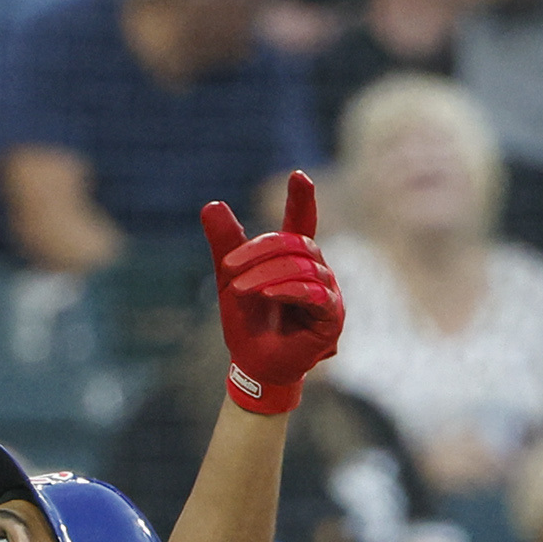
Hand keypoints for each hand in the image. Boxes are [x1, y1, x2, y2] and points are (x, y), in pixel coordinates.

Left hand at [199, 174, 341, 416]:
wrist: (252, 365)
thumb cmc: (246, 323)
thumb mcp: (230, 279)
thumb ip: (225, 243)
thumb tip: (211, 204)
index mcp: (294, 259)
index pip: (301, 222)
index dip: (301, 199)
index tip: (300, 176)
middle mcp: (316, 271)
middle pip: (295, 244)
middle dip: (260, 253)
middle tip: (229, 269)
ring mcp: (328, 293)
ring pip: (303, 267)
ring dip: (268, 275)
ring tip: (241, 290)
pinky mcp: (332, 317)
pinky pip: (315, 293)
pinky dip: (290, 290)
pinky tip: (268, 295)